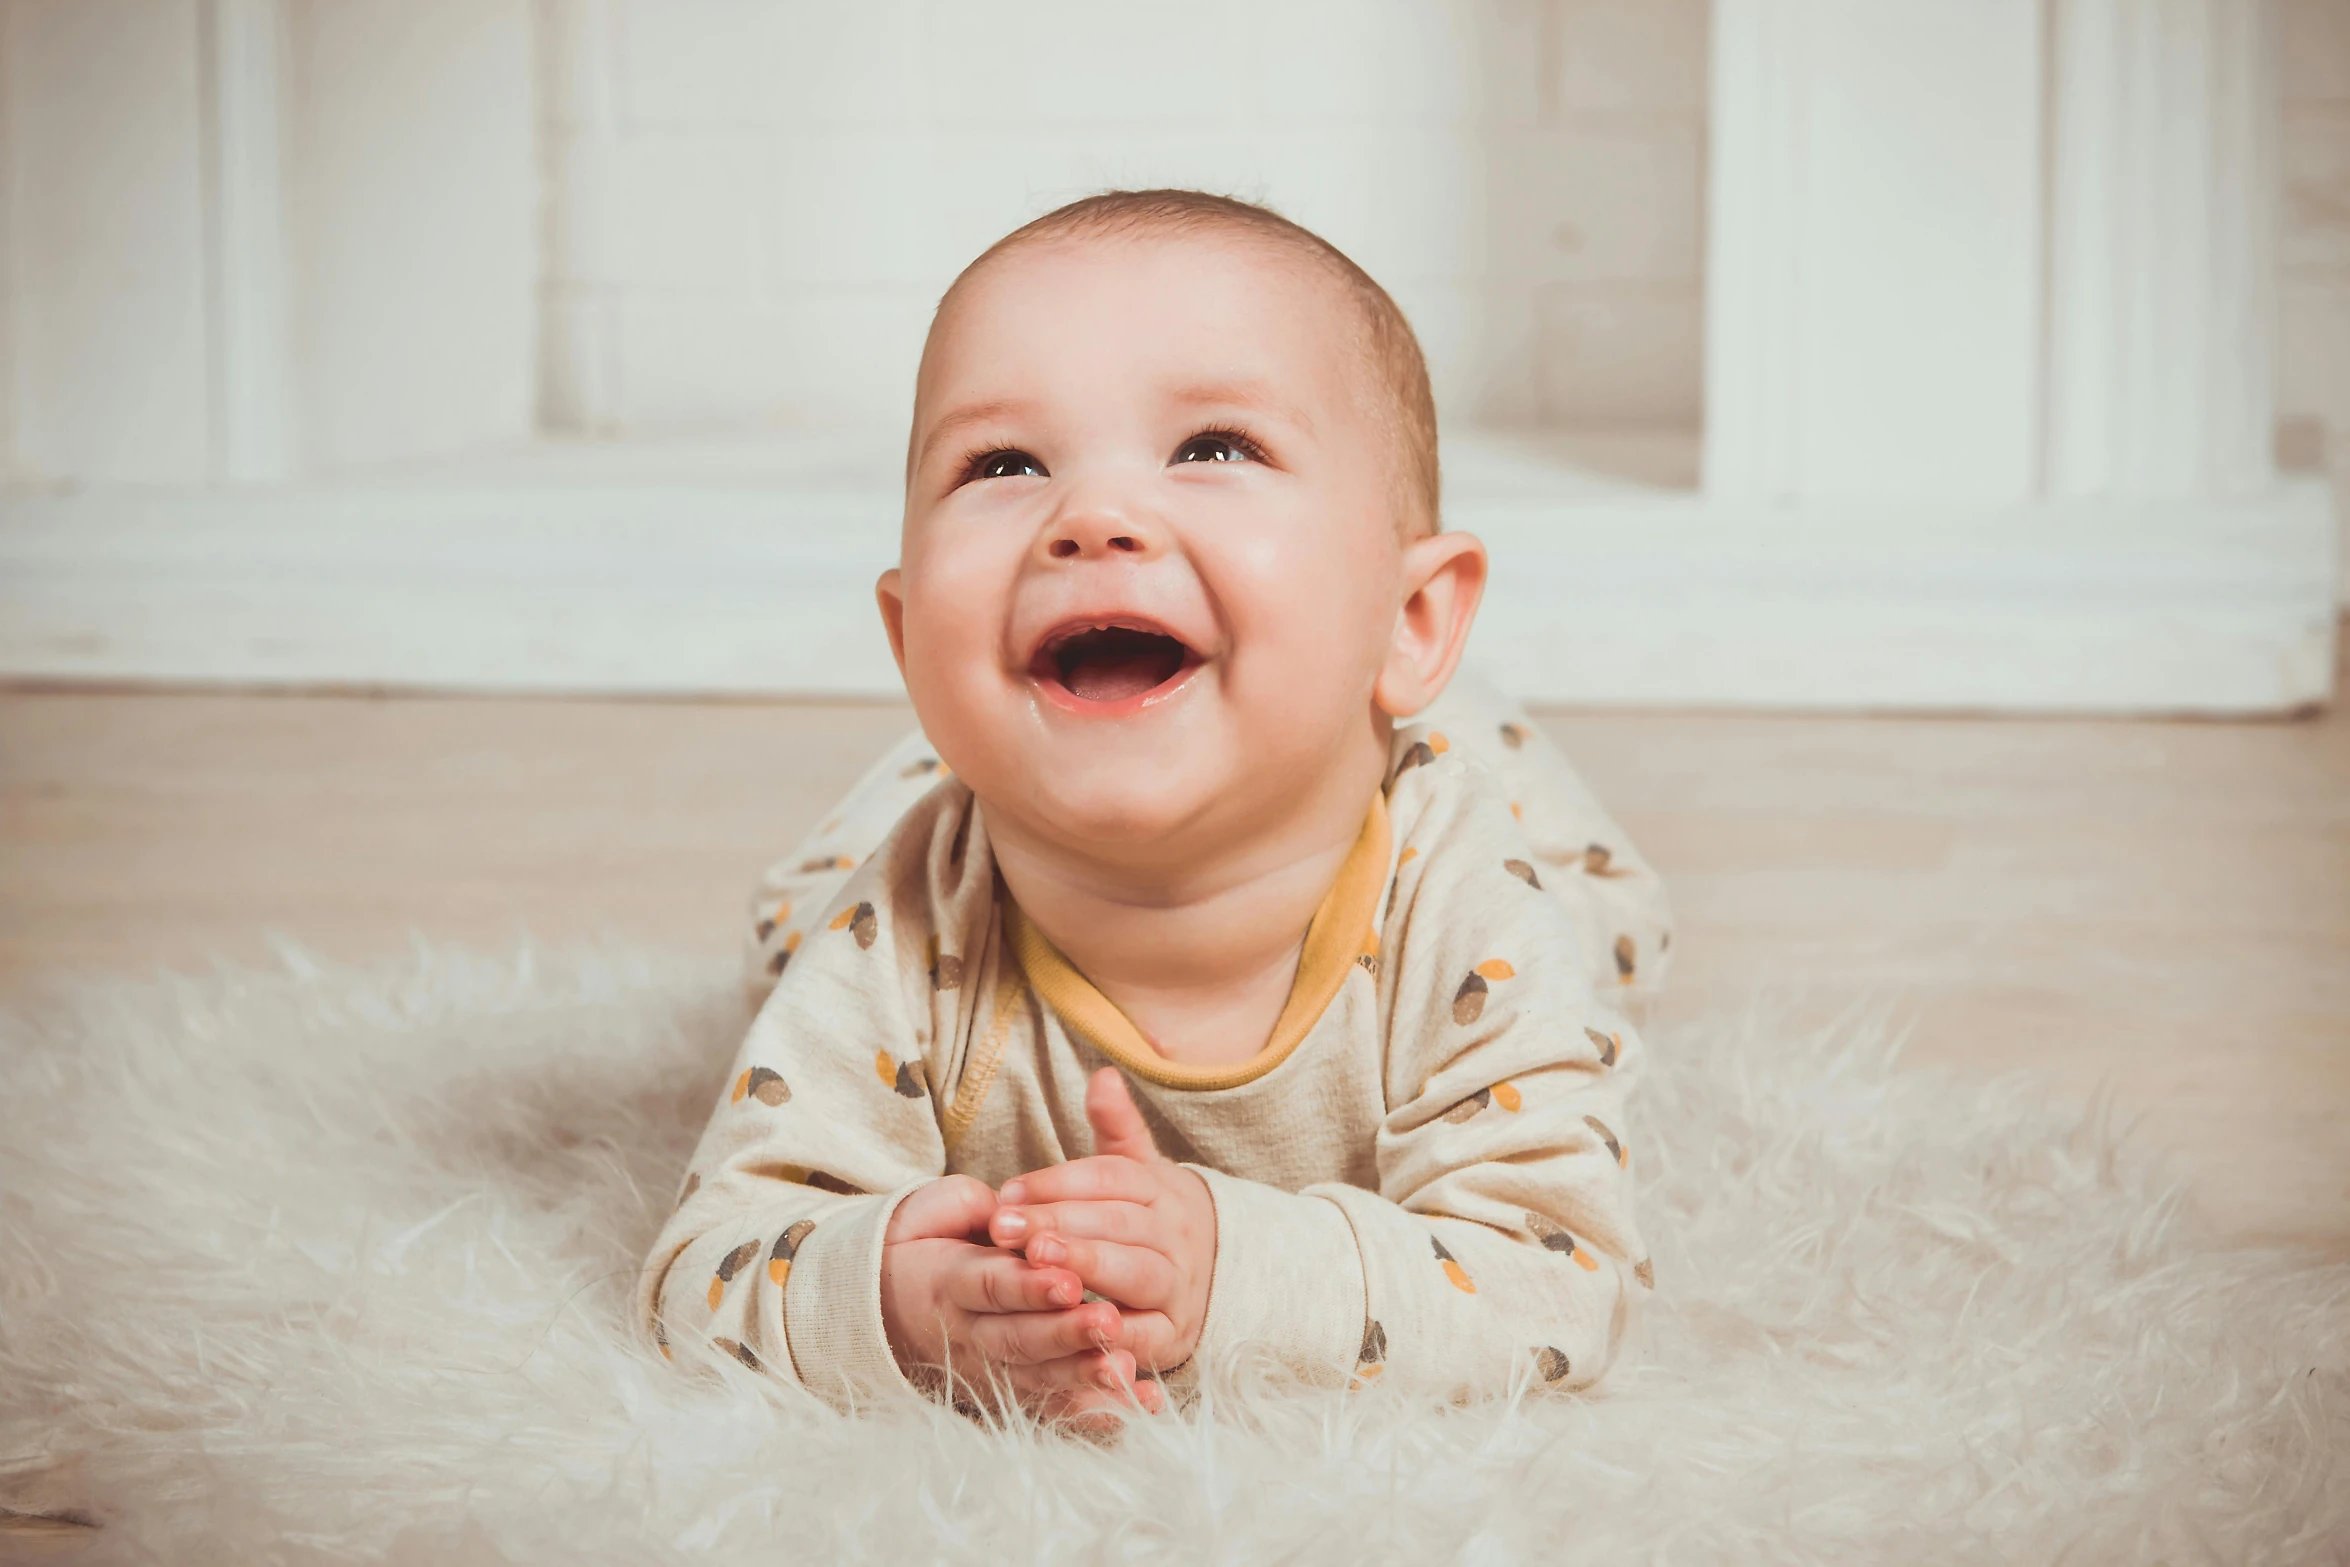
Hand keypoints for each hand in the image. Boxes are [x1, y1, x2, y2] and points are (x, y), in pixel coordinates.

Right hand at [879, 1174, 1152, 1418]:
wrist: (885, 1301)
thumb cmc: (925, 1242)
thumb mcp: (935, 1213)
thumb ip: (970, 1207)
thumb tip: (1005, 1208)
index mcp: (949, 1282)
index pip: (991, 1286)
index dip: (1029, 1287)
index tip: (1070, 1281)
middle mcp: (968, 1333)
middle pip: (1019, 1339)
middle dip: (1064, 1334)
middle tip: (1108, 1322)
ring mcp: (990, 1367)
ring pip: (1038, 1376)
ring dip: (1082, 1376)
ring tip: (1124, 1367)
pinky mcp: (1011, 1389)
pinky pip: (1054, 1405)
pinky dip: (1095, 1410)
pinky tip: (1139, 1404)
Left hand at [988, 1068, 1216, 1375]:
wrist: (1214, 1278)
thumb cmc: (1151, 1220)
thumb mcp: (1139, 1171)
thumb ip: (1117, 1128)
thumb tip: (1103, 1075)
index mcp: (1162, 1189)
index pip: (1111, 1178)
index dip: (1058, 1183)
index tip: (1008, 1192)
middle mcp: (1176, 1234)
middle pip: (1119, 1223)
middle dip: (1060, 1224)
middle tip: (1006, 1228)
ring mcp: (1179, 1286)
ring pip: (1135, 1273)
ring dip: (1087, 1268)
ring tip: (1037, 1263)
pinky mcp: (1174, 1335)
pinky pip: (1145, 1336)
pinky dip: (1111, 1335)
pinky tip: (1070, 1326)